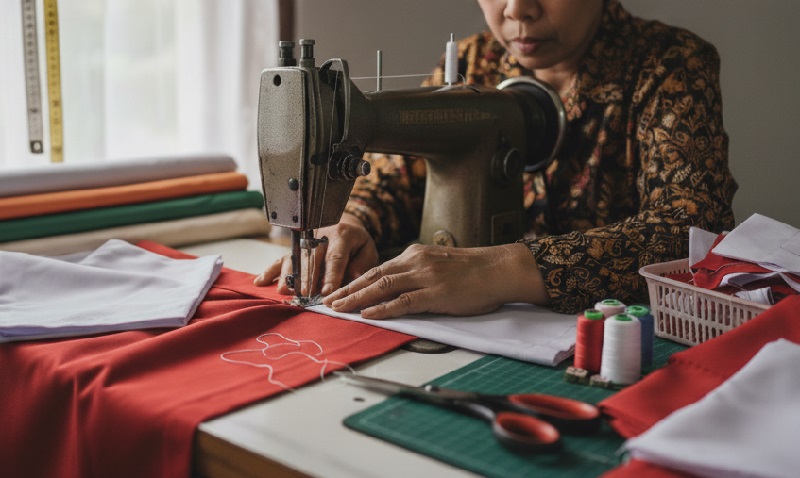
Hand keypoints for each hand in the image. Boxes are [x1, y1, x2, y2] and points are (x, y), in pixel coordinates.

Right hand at [253, 213, 378, 295]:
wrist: (344, 224)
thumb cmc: (357, 243)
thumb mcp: (367, 249)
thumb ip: (361, 266)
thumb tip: (352, 282)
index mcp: (341, 236)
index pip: (335, 258)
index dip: (331, 275)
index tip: (327, 291)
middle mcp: (319, 237)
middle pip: (311, 259)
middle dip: (307, 278)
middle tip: (304, 294)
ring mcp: (304, 243)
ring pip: (294, 259)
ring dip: (288, 276)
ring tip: (284, 291)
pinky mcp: (294, 249)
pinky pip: (281, 259)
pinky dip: (270, 271)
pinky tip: (260, 282)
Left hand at [322, 242, 548, 318]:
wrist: (499, 268)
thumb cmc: (474, 270)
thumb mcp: (439, 264)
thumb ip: (418, 273)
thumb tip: (399, 287)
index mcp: (414, 255)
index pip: (376, 268)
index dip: (354, 281)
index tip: (337, 291)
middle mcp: (415, 262)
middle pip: (372, 276)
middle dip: (347, 290)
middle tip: (327, 302)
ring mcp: (424, 277)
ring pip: (382, 287)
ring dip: (357, 299)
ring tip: (338, 308)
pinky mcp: (436, 294)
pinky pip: (403, 301)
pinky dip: (383, 308)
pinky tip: (367, 314)